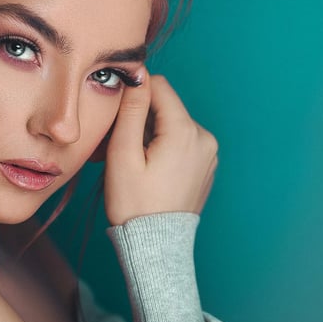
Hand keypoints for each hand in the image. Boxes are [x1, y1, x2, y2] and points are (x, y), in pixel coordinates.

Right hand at [103, 70, 217, 226]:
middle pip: (165, 108)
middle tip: (114, 146)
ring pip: (171, 125)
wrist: (154, 246)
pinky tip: (144, 169)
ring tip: (127, 160)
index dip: (134, 94)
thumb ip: (132, 110)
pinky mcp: (205, 167)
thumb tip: (138, 75)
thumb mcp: (124, 153)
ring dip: (148, 134)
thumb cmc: (134, 204)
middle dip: (138, 119)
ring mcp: (208, 154)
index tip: (115, 115)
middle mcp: (204, 138)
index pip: (159, 86)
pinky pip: (180, 143)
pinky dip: (160, 148)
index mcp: (186, 132)